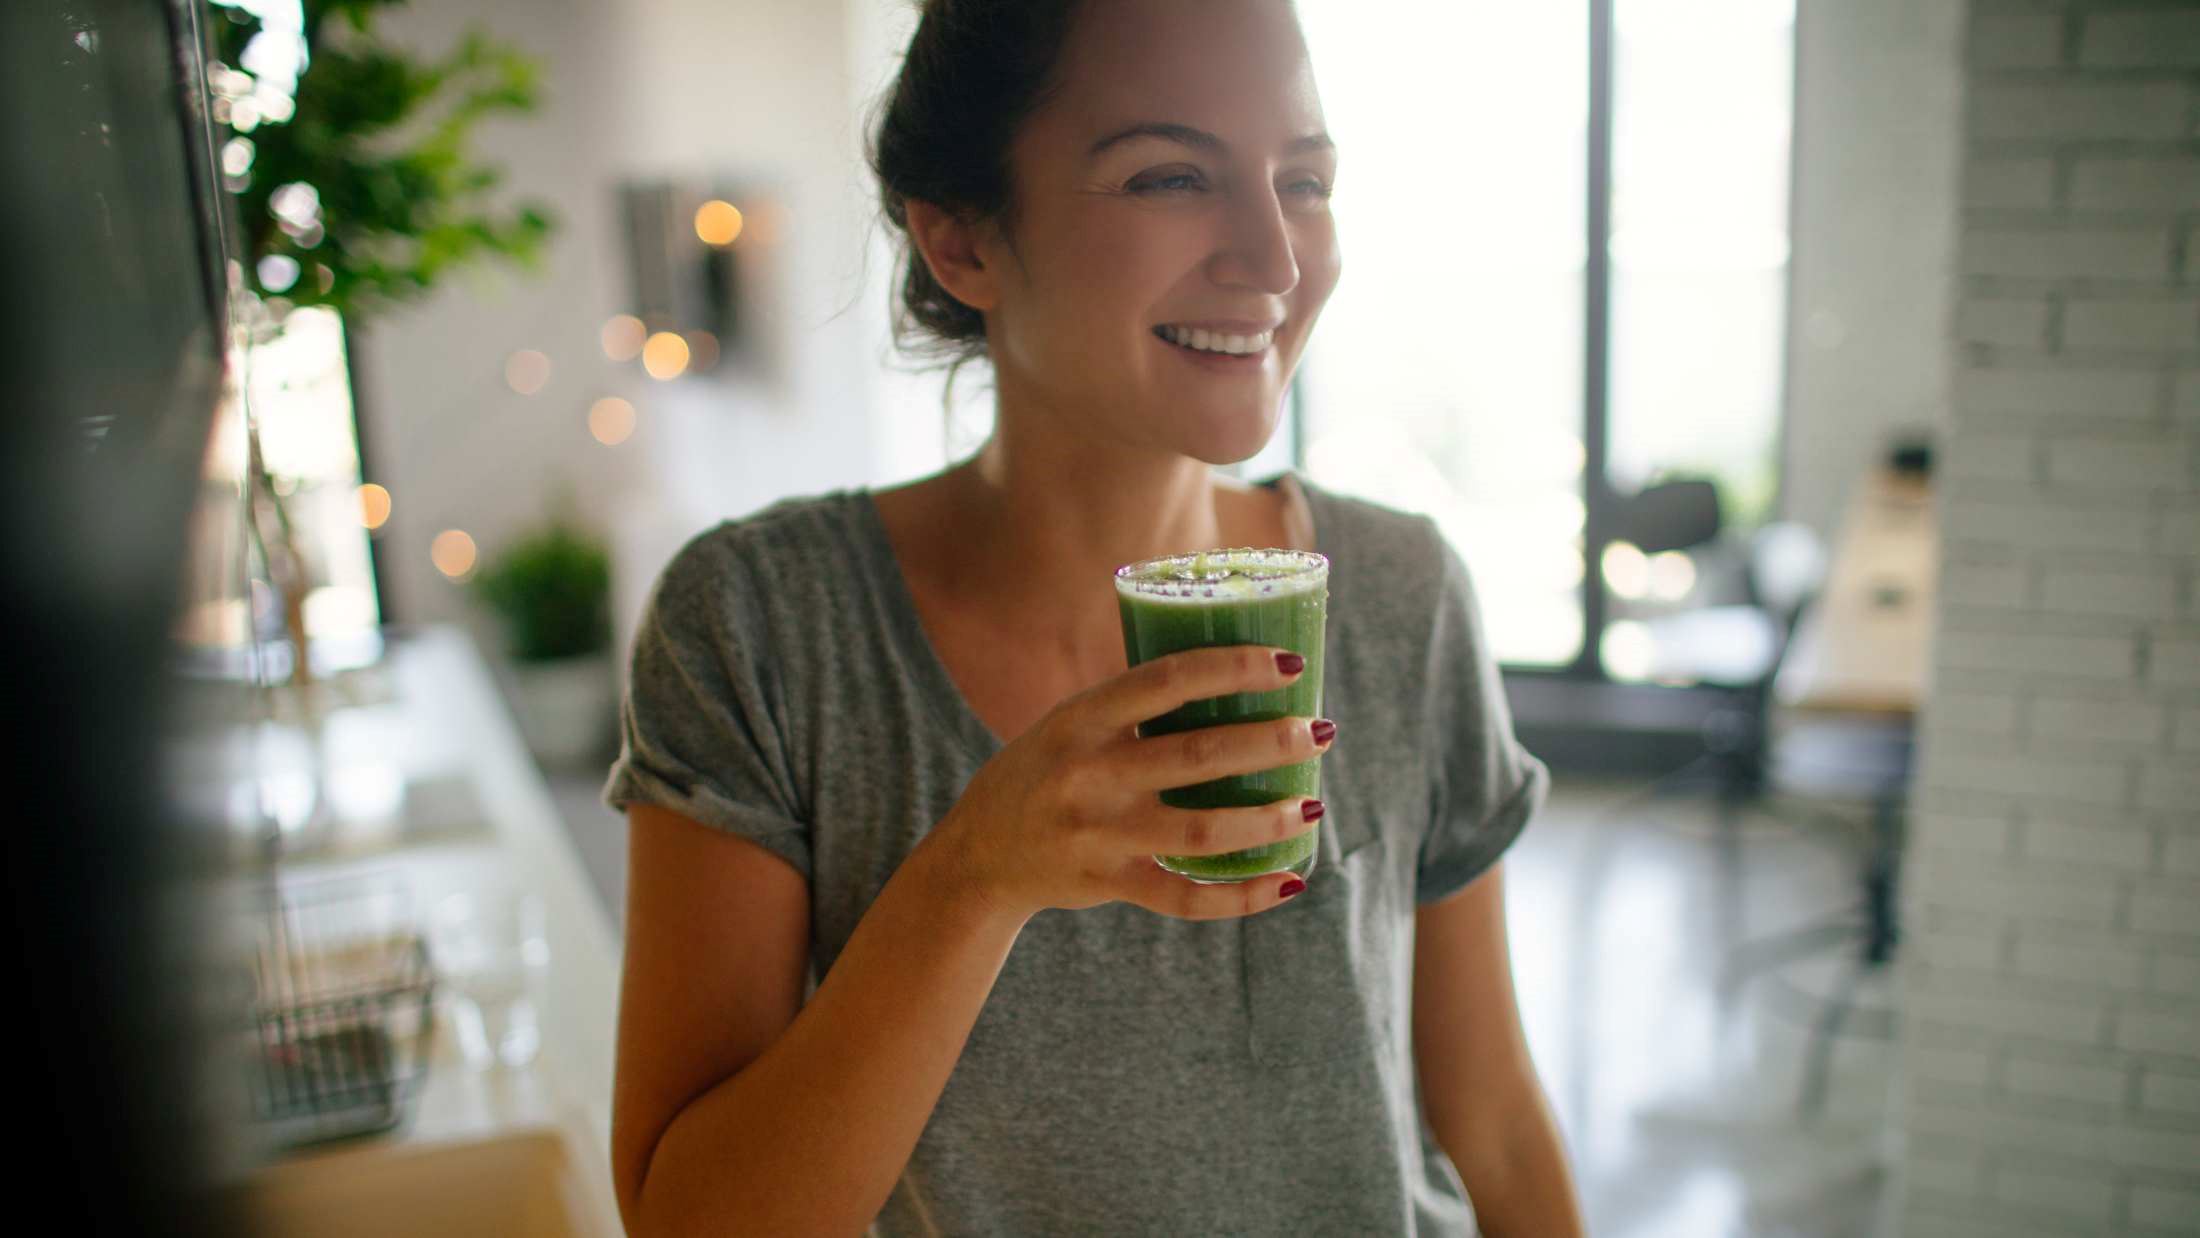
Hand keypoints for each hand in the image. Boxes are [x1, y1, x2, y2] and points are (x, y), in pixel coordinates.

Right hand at [931, 645, 1334, 922]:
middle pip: (1197, 755)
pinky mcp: (1108, 883)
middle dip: (1269, 742)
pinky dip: (1242, 895)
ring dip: (1267, 818)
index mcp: (1082, 717)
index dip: (1233, 668)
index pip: (1167, 681)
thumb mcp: (1071, 723)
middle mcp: (1089, 773)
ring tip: (1313, 805)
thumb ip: (1133, 706)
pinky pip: (1185, 896)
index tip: (1288, 665)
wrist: (978, 854)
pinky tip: (1288, 880)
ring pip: (1201, 829)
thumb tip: (1231, 673)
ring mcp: (1098, 833)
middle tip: (1319, 732)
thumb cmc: (1045, 771)